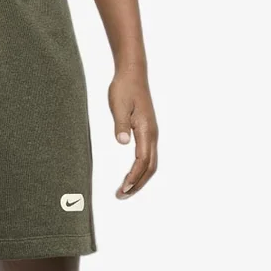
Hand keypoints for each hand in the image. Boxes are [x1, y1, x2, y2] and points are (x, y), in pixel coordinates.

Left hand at [109, 70, 158, 198]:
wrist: (133, 74)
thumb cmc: (124, 88)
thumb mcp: (118, 105)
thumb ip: (120, 124)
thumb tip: (123, 141)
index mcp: (146, 130)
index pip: (142, 161)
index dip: (133, 177)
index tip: (122, 189)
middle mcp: (152, 134)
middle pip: (150, 168)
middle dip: (137, 184)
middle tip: (121, 196)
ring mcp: (151, 134)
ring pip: (150, 164)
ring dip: (139, 180)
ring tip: (124, 191)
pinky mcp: (147, 132)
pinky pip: (147, 157)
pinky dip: (140, 171)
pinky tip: (130, 176)